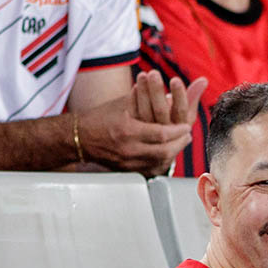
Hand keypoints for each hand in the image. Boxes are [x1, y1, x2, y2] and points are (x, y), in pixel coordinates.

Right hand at [77, 70, 205, 173]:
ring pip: (160, 163)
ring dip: (174, 153)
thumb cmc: (100, 117)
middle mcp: (129, 150)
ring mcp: (128, 163)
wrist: (79, 138)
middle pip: (164, 152)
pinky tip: (168, 155)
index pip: (161, 134)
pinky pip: (151, 169)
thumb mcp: (123, 104)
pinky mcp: (127, 171)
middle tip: (187, 136)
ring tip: (180, 143)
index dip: (177, 131)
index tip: (186, 126)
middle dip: (180, 143)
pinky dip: (162, 162)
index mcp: (128, 131)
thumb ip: (146, 100)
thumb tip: (169, 96)